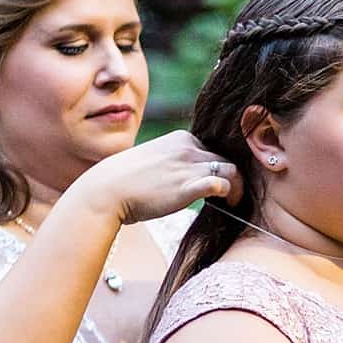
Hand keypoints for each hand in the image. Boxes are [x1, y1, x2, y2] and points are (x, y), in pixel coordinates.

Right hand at [74, 129, 240, 223]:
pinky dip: (230, 193)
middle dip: (233, 178)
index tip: (217, 183)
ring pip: (231, 170)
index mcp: (180, 138)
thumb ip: (173, 163)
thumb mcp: (154, 161)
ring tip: (233, 202)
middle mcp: (187, 148)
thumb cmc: (126, 181)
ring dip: (237, 187)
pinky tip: (225, 204)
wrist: (106, 191)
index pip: (213, 150)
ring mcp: (188, 166)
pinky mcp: (187, 186)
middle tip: (230, 197)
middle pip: (226, 160)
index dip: (218, 167)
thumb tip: (185, 178)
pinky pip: (222, 184)